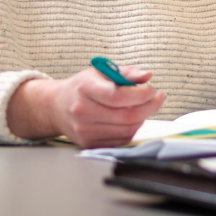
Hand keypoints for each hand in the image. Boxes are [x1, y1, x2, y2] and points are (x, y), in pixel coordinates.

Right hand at [7, 65, 165, 147]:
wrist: (56, 107)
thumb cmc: (82, 87)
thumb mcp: (101, 72)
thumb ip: (127, 73)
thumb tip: (148, 76)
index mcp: (85, 88)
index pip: (116, 96)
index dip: (140, 94)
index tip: (152, 89)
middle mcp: (83, 111)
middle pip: (126, 115)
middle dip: (150, 106)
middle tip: (159, 97)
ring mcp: (85, 130)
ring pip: (127, 129)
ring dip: (143, 118)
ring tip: (145, 106)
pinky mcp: (89, 144)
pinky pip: (121, 140)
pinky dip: (133, 129)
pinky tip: (132, 118)